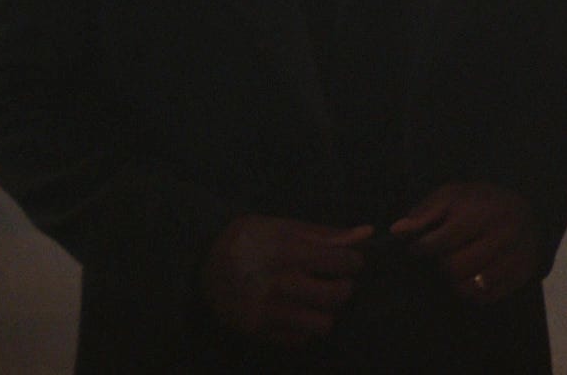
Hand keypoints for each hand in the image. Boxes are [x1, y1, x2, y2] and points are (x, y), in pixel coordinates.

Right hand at [201, 216, 371, 346]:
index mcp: (288, 253)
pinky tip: (295, 312)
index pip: (344, 263)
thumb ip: (325, 234)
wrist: (199, 263)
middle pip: (339, 296)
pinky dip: (304, 329)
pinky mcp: (257, 332)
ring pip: (323, 325)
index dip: (352, 262)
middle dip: (343, 288)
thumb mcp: (283, 226)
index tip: (344, 262)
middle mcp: (279, 285)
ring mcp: (267, 312)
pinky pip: (299, 340)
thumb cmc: (248, 239)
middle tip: (332, 282)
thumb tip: (367, 234)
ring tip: (315, 301)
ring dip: (325, 313)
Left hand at [390, 182, 538, 304]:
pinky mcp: (521, 275)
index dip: (420, 248)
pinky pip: (486, 297)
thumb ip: (424, 213)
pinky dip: (473, 291)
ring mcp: (514, 257)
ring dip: (456, 281)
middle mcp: (501, 236)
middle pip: (454, 269)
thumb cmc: (481, 202)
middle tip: (443, 257)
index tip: (418, 247)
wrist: (526, 210)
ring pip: (470, 286)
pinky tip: (471, 277)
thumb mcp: (452, 196)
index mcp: (481, 214)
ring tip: (456, 267)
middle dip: (441, 265)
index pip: (438, 243)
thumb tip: (397, 231)